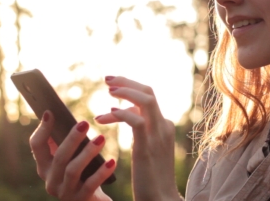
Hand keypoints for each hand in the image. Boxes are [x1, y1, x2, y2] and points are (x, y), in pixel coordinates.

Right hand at [29, 111, 115, 200]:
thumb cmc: (84, 174)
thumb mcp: (72, 157)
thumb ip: (66, 141)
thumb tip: (62, 115)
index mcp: (45, 167)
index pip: (37, 146)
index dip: (42, 129)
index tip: (51, 112)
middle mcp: (51, 181)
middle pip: (58, 157)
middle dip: (71, 139)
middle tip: (85, 123)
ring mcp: (64, 193)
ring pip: (72, 170)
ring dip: (87, 153)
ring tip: (101, 138)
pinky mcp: (80, 200)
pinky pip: (90, 185)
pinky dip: (101, 172)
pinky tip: (112, 162)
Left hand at [95, 76, 178, 200]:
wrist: (160, 198)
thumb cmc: (150, 178)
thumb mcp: (146, 147)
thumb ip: (140, 129)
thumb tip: (122, 114)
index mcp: (163, 125)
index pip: (148, 96)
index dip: (129, 87)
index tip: (111, 87)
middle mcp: (163, 125)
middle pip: (148, 91)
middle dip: (126, 81)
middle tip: (106, 80)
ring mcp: (157, 135)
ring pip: (145, 100)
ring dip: (125, 91)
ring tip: (107, 91)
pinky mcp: (147, 146)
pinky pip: (137, 121)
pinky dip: (121, 113)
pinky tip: (106, 115)